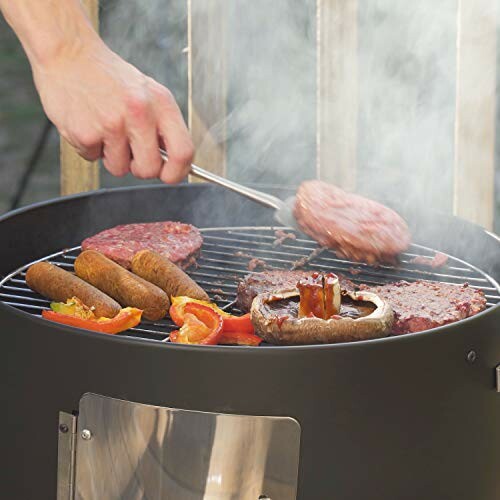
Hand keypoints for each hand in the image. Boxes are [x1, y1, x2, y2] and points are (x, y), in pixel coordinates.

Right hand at [32, 39, 193, 182]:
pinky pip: (92, 158)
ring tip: (106, 130)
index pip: (183, 152)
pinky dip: (90, 147)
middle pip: (150, 170)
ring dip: (112, 157)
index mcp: (162, 104)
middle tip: (130, 152)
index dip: (177, 172)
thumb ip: (163, 126)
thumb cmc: (110, 77)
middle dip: (139, 168)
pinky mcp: (85, 132)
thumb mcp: (149, 93)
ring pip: (119, 169)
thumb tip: (173, 161)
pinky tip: (89, 123)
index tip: (169, 175)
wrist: (69, 54)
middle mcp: (140, 113)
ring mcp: (112, 124)